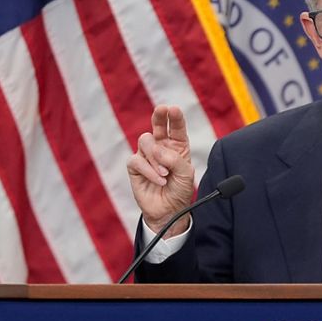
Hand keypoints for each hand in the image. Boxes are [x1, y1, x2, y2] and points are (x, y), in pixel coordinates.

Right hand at [127, 105, 195, 234]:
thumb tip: (157, 149)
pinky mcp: (135, 167)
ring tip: (165, 174)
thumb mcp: (186, 174)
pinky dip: (149, 171)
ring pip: (145, 142)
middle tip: (162, 110)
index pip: (175, 128)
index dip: (174, 117)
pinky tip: (159, 180)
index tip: (173, 109)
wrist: (169, 211)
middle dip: (159, 116)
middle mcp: (161, 147)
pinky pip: (137, 160)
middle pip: (157, 126)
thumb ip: (175, 159)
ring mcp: (147, 156)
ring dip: (156, 158)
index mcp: (177, 146)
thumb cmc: (180, 191)